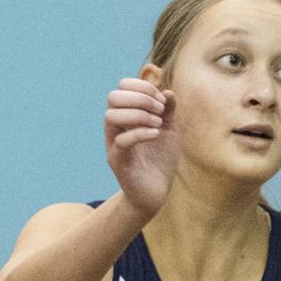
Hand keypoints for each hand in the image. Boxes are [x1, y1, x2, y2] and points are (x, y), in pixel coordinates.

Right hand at [105, 77, 177, 215]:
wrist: (156, 193)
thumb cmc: (160, 162)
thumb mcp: (169, 131)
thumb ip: (168, 111)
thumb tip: (167, 92)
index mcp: (125, 118)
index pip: (121, 88)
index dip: (141, 86)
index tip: (161, 99)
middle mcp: (115, 129)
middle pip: (113, 98)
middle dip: (140, 98)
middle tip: (160, 111)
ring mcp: (113, 144)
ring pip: (111, 117)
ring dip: (139, 115)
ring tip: (158, 124)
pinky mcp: (118, 161)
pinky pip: (122, 141)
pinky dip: (141, 133)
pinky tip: (156, 135)